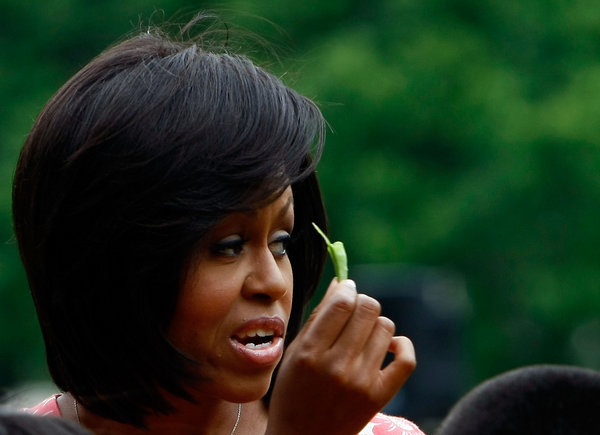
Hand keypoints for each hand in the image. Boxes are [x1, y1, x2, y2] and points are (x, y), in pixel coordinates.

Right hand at [266, 279, 415, 434]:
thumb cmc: (293, 391)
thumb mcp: (294, 352)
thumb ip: (318, 317)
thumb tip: (342, 283)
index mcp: (310, 353)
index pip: (342, 303)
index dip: (348, 289)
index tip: (346, 290)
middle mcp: (338, 366)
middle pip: (368, 309)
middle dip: (362, 302)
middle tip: (354, 311)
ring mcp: (362, 382)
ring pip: (386, 327)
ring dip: (375, 324)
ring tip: (362, 335)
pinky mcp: (380, 396)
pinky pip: (406, 358)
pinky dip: (400, 345)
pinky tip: (386, 346)